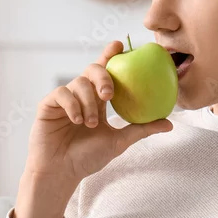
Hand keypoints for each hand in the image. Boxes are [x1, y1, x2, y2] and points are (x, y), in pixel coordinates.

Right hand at [24, 40, 173, 183]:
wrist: (61, 172)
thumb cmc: (87, 159)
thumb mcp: (119, 142)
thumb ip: (141, 129)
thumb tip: (169, 123)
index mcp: (97, 101)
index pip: (105, 72)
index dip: (111, 56)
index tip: (120, 45)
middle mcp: (81, 96)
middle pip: (93, 70)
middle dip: (103, 76)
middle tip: (108, 95)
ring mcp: (64, 99)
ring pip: (78, 82)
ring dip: (88, 102)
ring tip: (91, 124)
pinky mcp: (48, 105)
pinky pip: (62, 93)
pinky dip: (72, 105)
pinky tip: (77, 120)